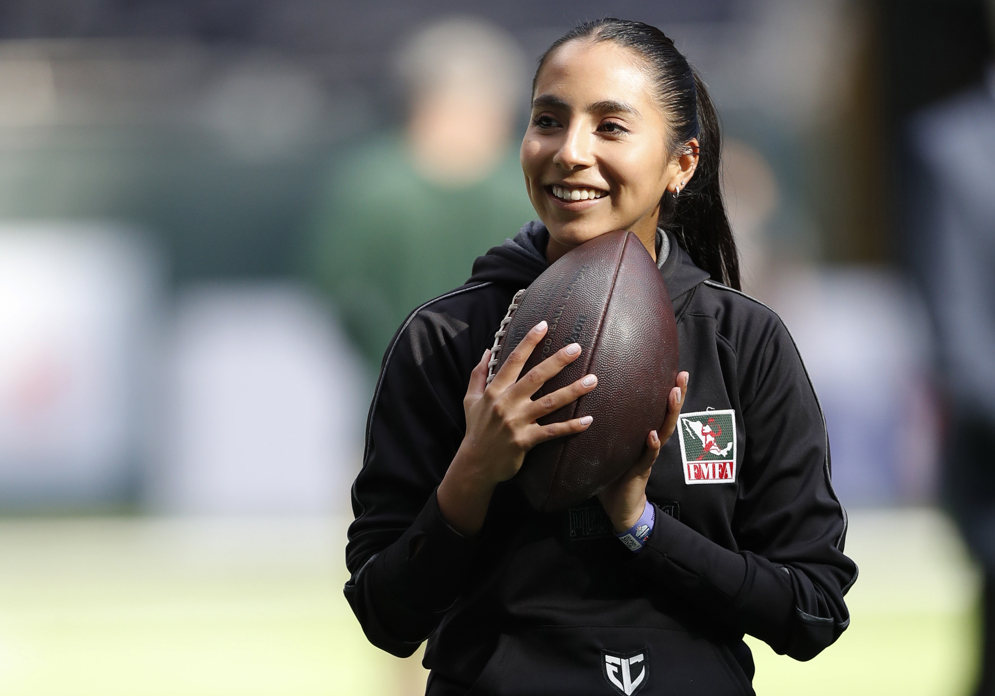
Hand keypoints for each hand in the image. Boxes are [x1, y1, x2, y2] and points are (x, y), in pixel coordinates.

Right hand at [438, 320, 597, 534]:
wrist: (475, 464)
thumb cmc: (476, 429)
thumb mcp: (470, 399)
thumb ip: (478, 373)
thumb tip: (488, 350)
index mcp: (494, 390)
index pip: (513, 361)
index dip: (528, 342)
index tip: (543, 325)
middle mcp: (506, 403)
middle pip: (536, 377)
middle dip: (558, 361)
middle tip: (577, 348)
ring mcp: (517, 422)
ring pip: (550, 402)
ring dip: (573, 391)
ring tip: (593, 380)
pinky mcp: (525, 441)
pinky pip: (552, 431)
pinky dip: (571, 426)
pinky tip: (589, 420)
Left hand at [598, 371, 688, 532]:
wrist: (619, 507)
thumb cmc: (612, 475)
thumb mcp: (607, 447)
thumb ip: (602, 428)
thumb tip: (581, 402)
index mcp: (641, 435)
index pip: (655, 408)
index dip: (664, 390)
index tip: (673, 369)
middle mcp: (649, 442)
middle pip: (666, 415)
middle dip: (677, 395)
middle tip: (683, 375)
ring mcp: (647, 456)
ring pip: (663, 431)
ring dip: (669, 413)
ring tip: (673, 394)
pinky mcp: (641, 471)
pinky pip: (648, 457)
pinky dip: (651, 446)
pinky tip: (653, 435)